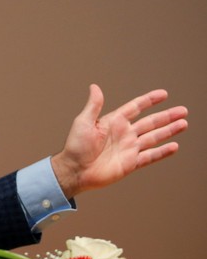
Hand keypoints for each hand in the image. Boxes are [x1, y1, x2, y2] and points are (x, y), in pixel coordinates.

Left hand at [50, 84, 187, 198]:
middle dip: (166, 116)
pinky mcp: (130, 163)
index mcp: (113, 122)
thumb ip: (94, 105)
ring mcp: (128, 148)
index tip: (163, 94)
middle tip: (182, 110)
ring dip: (169, 131)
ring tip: (183, 124)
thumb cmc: (75, 147)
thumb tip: (95, 87)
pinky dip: (162, 152)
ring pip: (154, 137)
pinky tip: (174, 146)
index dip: (149, 101)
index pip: (135, 108)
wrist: (75, 171)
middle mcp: (124, 134)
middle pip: (150, 122)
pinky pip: (150, 156)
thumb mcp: (83, 122)